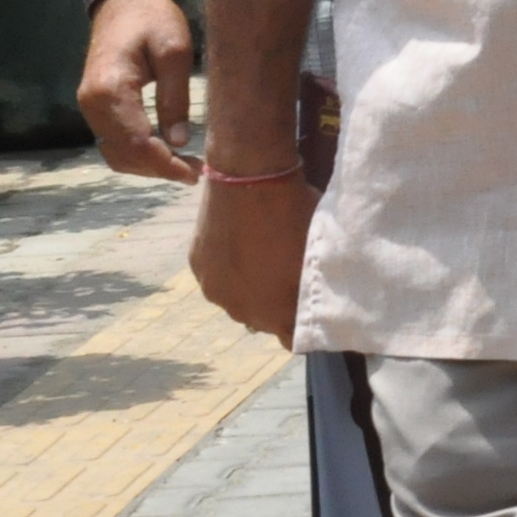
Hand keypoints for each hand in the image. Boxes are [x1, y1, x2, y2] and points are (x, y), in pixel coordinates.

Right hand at [82, 0, 200, 181]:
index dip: (165, 165)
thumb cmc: (153, 18)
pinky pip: (112, 140)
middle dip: (158, 169)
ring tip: (183, 166)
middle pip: (123, 154)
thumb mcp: (176, 51)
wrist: (123, 0)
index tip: (194, 174)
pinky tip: (163, 153)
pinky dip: (135, 154)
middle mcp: (92, 103)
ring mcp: (89, 105)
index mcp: (111, 90)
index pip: (137, 143)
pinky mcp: (94, 104)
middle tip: (194, 173)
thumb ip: (175, 97)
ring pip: (114, 152)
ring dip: (146, 165)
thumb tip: (178, 141)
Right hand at [189, 173, 314, 340]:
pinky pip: (218, 276)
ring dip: (250, 286)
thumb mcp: (317, 257)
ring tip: (263, 255)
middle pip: (262, 318)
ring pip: (237, 298)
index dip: (302, 322)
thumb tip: (319, 305)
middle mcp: (240, 310)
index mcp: (275, 313)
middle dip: (276, 304)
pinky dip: (230, 267)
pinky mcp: (197, 265)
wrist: (250, 178)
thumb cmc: (296, 216)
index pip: (291, 338)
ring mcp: (214, 289)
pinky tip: (242, 244)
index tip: (310, 305)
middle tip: (288, 273)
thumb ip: (314, 289)